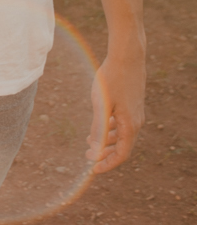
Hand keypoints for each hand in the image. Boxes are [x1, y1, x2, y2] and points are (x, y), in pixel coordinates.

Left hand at [86, 51, 145, 173]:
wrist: (127, 56)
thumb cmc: (112, 79)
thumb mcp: (101, 105)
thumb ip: (99, 128)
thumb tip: (95, 150)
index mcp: (130, 126)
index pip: (121, 155)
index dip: (107, 164)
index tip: (93, 169)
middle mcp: (136, 122)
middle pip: (121, 146)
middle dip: (104, 153)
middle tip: (87, 155)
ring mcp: (136, 112)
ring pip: (122, 134)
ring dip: (106, 139)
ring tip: (89, 139)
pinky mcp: (133, 103)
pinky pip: (123, 123)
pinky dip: (111, 127)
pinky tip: (100, 123)